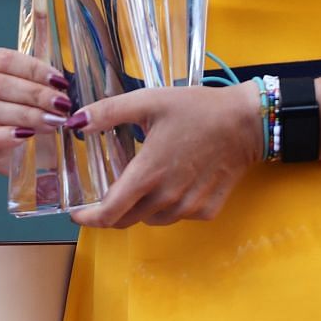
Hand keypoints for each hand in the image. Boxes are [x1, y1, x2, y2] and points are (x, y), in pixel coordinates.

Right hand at [0, 47, 72, 173]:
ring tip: (52, 123)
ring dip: (24, 115)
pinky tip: (27, 137)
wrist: (45, 154)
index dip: (31, 68)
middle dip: (34, 94)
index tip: (59, 82)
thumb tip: (59, 62)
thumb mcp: (54, 92)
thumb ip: (54, 77)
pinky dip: (4, 136)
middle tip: (62, 105)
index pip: (2, 59)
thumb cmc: (47, 116)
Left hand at [67, 83, 261, 228]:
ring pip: (152, 219)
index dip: (89, 218)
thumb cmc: (196, 108)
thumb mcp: (148, 100)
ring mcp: (189, 208)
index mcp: (148, 173)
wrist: (246, 122)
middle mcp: (167, 198)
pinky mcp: (208, 210)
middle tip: (108, 192)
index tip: (77, 213)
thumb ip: (108, 112)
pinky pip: (178, 216)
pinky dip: (168, 206)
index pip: (109, 212)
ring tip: (144, 180)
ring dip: (141, 207)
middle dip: (112, 211)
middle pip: (127, 219)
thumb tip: (75, 122)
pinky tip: (174, 181)